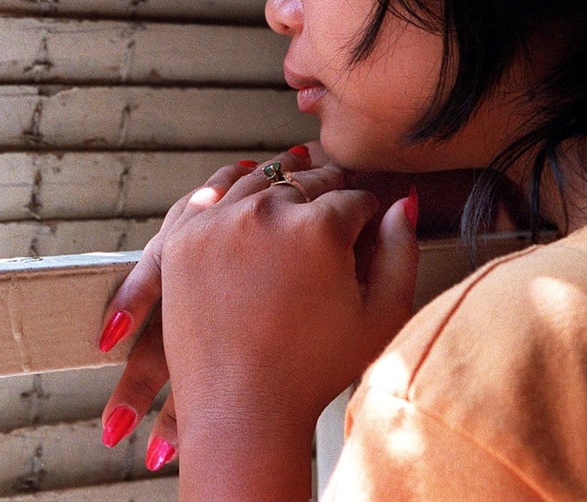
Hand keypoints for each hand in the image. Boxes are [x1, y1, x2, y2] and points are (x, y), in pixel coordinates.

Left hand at [97, 144, 419, 496]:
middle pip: (306, 182)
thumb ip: (401, 250)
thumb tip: (404, 203)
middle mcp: (265, 212)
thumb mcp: (381, 316)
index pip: (354, 197)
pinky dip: (229, 186)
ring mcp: (217, 221)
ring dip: (281, 182)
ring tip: (295, 190)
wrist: (240, 408)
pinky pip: (209, 193)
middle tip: (336, 201)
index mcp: (318, 228)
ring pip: (258, 180)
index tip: (368, 218)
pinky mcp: (182, 237)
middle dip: (327, 191)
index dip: (368, 209)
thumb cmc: (313, 370)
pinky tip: (244, 187)